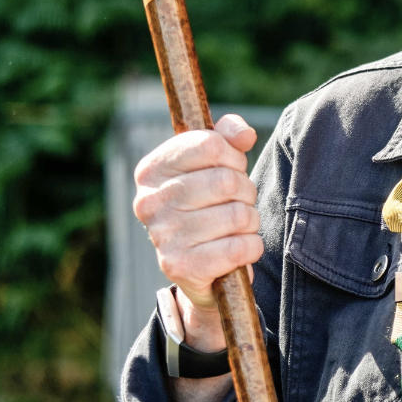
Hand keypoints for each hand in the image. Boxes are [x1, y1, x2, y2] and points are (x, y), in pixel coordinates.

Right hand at [133, 114, 262, 348]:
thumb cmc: (208, 201)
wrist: (198, 264)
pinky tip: (238, 248)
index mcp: (151, 169)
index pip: (211, 145)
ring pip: (238, 215)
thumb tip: (245, 135)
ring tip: (235, 226)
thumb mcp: (215, 161)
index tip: (229, 168)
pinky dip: (251, 247)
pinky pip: (239, 248)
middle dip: (246, 191)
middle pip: (227, 181)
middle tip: (236, 202)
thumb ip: (228, 134)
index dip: (233, 157)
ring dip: (250, 221)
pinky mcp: (181, 267)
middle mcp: (149, 202)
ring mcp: (163, 236)